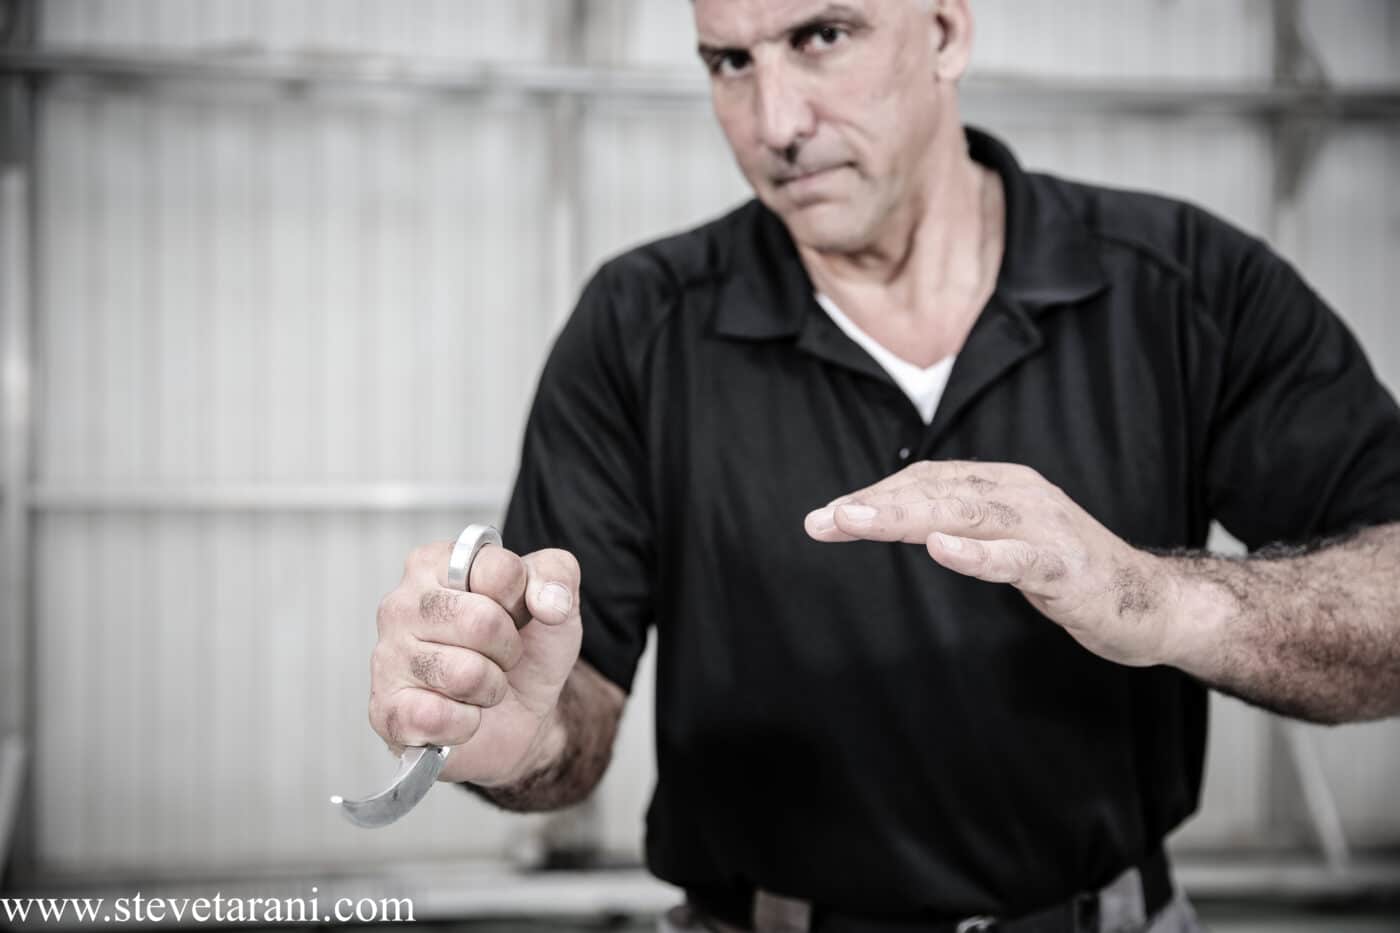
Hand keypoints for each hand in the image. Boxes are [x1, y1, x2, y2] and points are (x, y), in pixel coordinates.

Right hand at [370, 541, 581, 784]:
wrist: (519, 713)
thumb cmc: (525, 647)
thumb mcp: (554, 599)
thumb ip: (557, 574)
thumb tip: (549, 602)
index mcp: (435, 564)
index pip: (499, 572)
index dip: (522, 602)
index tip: (513, 613)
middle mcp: (401, 604)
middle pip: (482, 622)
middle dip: (508, 648)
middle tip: (498, 655)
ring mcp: (386, 657)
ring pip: (465, 673)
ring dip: (490, 688)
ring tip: (478, 683)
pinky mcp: (386, 711)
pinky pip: (439, 718)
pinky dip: (466, 724)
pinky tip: (457, 713)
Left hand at [803, 460, 1172, 666]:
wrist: (1149, 603)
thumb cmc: (1068, 571)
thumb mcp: (1004, 541)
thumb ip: (958, 525)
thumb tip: (895, 520)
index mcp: (1002, 486)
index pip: (927, 480)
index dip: (875, 496)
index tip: (827, 518)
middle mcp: (1020, 495)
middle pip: (936, 490)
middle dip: (875, 504)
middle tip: (824, 519)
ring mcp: (1044, 528)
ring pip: (965, 514)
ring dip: (907, 517)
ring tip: (858, 522)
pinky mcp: (1064, 567)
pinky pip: (1015, 558)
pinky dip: (976, 553)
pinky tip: (941, 549)